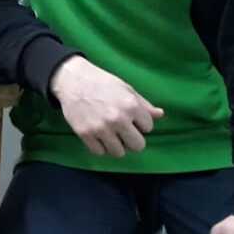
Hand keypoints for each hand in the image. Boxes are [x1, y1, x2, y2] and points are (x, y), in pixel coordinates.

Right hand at [49, 56, 163, 156]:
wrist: (73, 80)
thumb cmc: (102, 82)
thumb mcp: (126, 89)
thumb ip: (143, 104)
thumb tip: (160, 115)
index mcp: (131, 105)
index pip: (148, 127)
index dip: (141, 123)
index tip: (132, 119)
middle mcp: (118, 119)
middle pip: (137, 146)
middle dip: (133, 139)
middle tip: (124, 131)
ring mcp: (101, 128)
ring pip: (119, 153)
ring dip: (117, 145)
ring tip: (111, 135)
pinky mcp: (85, 134)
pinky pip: (100, 152)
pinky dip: (100, 147)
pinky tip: (99, 136)